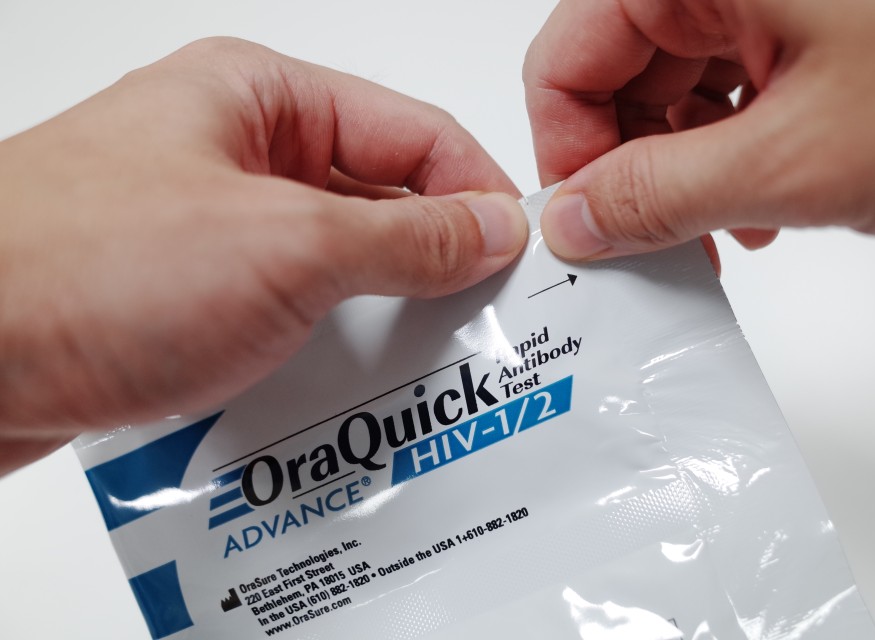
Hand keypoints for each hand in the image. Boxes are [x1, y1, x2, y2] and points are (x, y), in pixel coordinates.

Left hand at [0, 37, 527, 473]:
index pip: (414, 134)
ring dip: (377, 319)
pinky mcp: (184, 297)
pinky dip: (322, 351)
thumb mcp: (285, 245)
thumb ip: (405, 236)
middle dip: (434, 267)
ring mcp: (207, 229)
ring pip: (331, 268)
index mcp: (260, 99)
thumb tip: (491, 229)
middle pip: (375, 201)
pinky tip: (349, 397)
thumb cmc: (84, 268)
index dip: (478, 195)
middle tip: (488, 330)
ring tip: (427, 374)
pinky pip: (284, 317)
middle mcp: (234, 154)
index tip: (523, 263)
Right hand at [524, 0, 874, 259]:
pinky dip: (729, 152)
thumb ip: (659, 197)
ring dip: (682, 172)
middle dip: (630, 171)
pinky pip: (728, 87)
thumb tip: (572, 223)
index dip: (567, 152)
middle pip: (615, 74)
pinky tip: (756, 205)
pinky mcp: (807, 19)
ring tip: (720, 235)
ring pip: (670, 89)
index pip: (566, 58)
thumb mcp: (795, 160)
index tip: (587, 228)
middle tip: (654, 248)